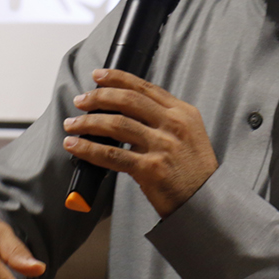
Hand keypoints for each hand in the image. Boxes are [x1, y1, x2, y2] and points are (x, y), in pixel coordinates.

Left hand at [62, 69, 217, 218]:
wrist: (206, 202)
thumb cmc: (194, 171)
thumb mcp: (190, 135)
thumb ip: (165, 120)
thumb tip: (128, 111)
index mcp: (183, 113)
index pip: (145, 87)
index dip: (117, 78)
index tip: (98, 76)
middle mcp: (174, 125)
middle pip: (127, 101)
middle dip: (98, 97)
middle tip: (80, 101)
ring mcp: (163, 146)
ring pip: (116, 125)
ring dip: (88, 123)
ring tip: (72, 125)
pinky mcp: (151, 169)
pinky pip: (112, 155)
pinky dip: (89, 149)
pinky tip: (75, 146)